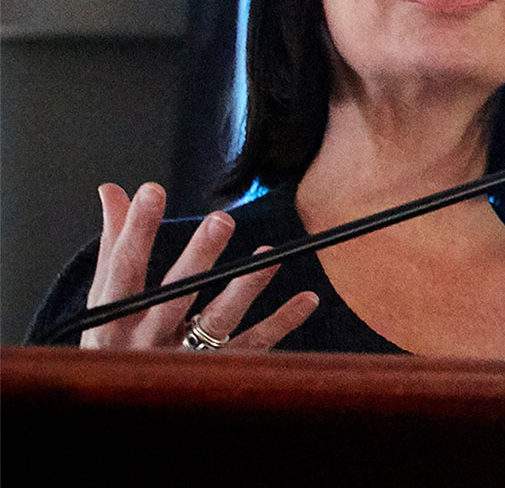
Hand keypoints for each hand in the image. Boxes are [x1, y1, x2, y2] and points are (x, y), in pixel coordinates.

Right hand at [81, 182, 318, 350]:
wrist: (119, 403)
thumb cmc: (114, 340)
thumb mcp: (107, 298)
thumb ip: (115, 244)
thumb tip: (113, 190)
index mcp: (114, 318)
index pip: (123, 269)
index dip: (136, 230)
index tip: (151, 190)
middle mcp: (146, 340)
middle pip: (174, 296)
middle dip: (198, 258)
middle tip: (222, 220)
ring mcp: (183, 359)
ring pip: (217, 321)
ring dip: (246, 288)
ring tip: (269, 256)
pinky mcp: (218, 371)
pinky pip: (253, 346)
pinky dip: (282, 323)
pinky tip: (307, 299)